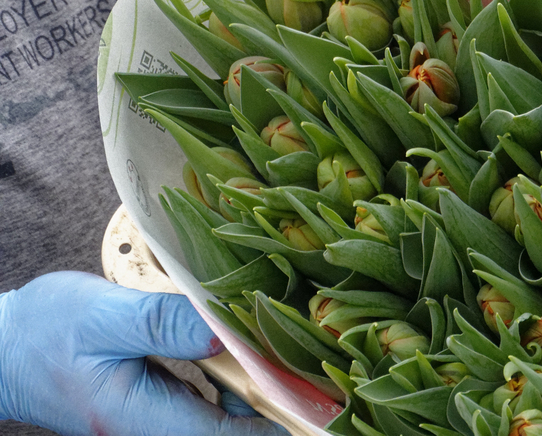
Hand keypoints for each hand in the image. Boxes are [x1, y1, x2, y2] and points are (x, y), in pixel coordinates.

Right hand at [0, 271, 284, 435]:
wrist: (5, 349)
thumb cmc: (47, 331)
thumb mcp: (105, 317)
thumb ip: (163, 324)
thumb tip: (222, 328)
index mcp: (142, 419)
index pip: (226, 435)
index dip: (273, 416)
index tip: (311, 391)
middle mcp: (155, 430)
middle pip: (233, 430)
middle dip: (272, 399)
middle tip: (306, 361)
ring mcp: (159, 422)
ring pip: (226, 417)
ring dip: (256, 387)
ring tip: (281, 349)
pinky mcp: (162, 406)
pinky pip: (211, 402)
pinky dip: (234, 378)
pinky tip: (244, 348)